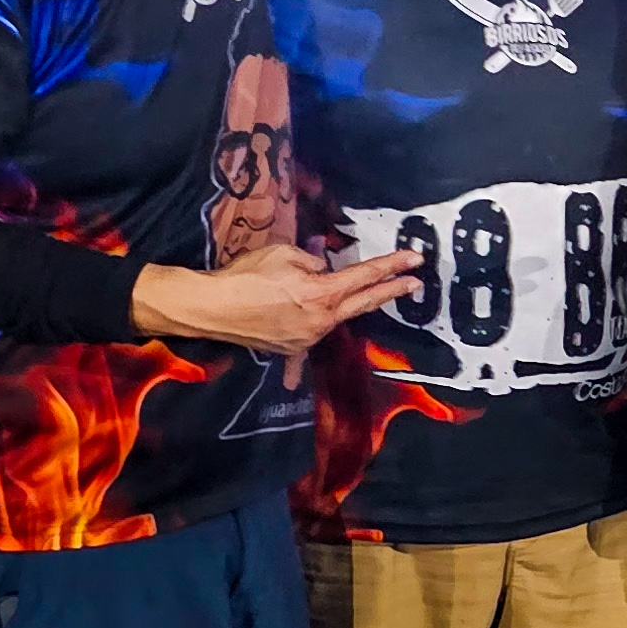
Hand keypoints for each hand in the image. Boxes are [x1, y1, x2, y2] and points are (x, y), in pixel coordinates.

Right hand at [134, 243, 421, 356]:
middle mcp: (322, 320)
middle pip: (364, 303)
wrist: (212, 308)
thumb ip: (312, 261)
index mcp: (323, 294)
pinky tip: (296, 373)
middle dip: (391, 291)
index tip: (415, 259)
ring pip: (334, 318)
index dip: (392, 265)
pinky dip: (303, 349)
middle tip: (415, 284)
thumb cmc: (245, 276)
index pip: (365, 276)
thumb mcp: (283, 254)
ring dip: (342, 306)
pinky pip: (304, 344)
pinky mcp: (291, 349)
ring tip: (346, 293)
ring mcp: (308, 338)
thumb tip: (324, 268)